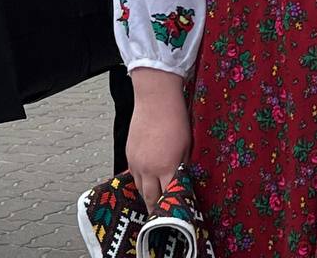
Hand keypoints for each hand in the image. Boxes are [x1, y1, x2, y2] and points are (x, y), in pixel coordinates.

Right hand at [126, 68, 189, 204]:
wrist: (155, 100)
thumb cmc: (176, 118)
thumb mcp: (187, 144)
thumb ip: (184, 164)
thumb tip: (183, 179)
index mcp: (167, 166)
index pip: (169, 195)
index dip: (173, 205)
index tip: (177, 212)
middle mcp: (148, 168)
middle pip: (150, 198)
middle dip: (156, 208)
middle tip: (163, 215)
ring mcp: (136, 163)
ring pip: (140, 189)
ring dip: (147, 196)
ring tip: (155, 203)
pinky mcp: (129, 156)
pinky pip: (134, 176)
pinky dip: (140, 182)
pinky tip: (147, 183)